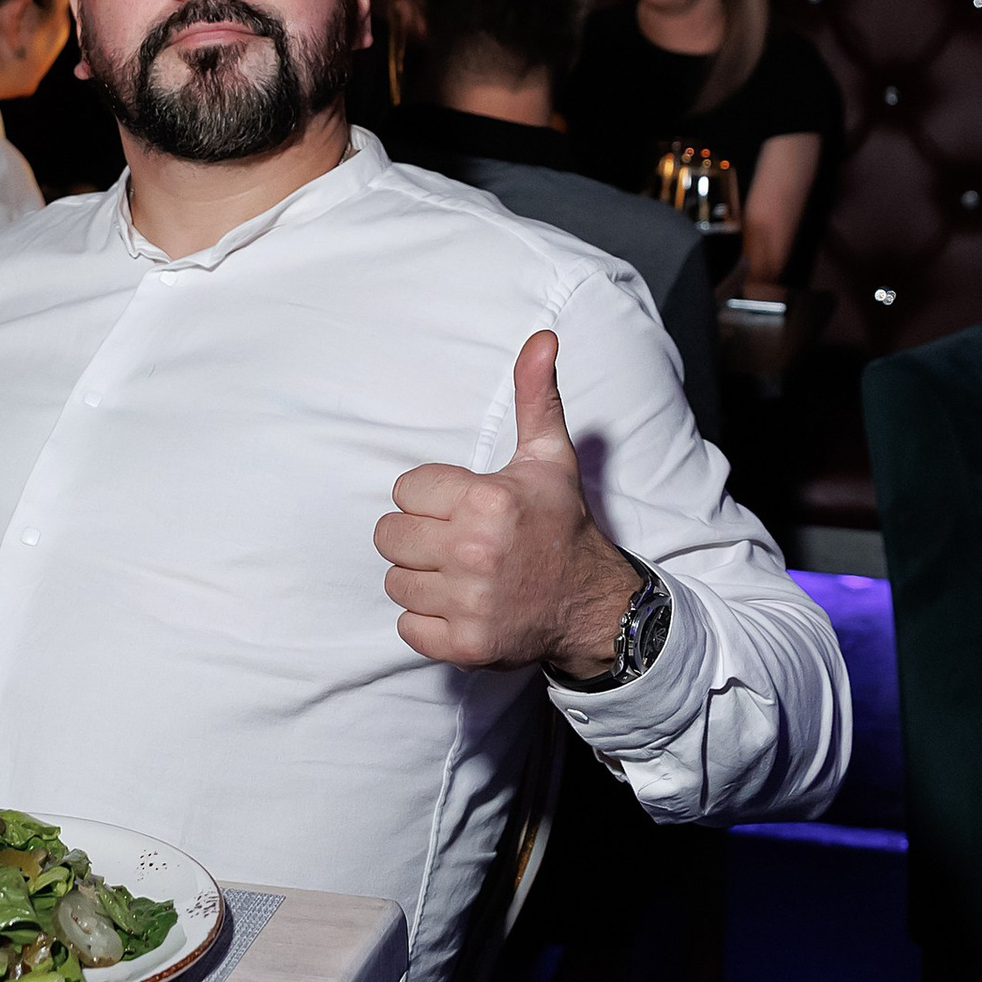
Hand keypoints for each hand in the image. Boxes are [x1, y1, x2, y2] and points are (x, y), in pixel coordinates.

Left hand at [374, 332, 641, 676]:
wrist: (592, 604)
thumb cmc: (561, 526)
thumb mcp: (550, 458)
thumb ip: (535, 396)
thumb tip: (541, 337)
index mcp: (488, 500)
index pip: (405, 489)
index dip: (430, 497)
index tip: (462, 507)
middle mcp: (476, 552)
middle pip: (388, 535)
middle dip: (416, 536)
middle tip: (453, 541)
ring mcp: (470, 602)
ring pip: (394, 581)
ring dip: (419, 578)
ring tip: (458, 573)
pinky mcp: (465, 644)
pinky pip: (407, 627)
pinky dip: (426, 621)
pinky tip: (459, 605)